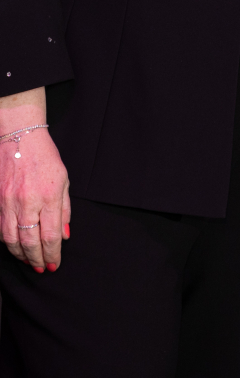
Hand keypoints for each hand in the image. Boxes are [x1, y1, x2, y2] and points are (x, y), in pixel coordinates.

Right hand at [0, 90, 70, 273]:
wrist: (19, 140)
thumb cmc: (45, 158)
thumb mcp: (64, 180)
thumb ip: (64, 209)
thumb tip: (65, 235)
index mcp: (50, 195)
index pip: (51, 234)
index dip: (52, 253)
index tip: (55, 264)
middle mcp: (28, 201)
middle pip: (30, 241)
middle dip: (37, 259)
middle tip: (42, 268)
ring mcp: (10, 203)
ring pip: (12, 240)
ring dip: (21, 255)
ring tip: (30, 262)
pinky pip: (2, 230)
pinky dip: (9, 243)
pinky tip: (16, 248)